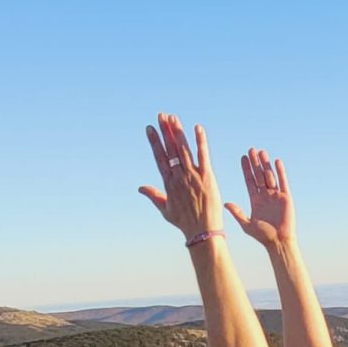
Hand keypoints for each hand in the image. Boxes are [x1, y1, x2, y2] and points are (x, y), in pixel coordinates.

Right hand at [139, 113, 223, 240]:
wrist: (202, 231)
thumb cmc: (185, 223)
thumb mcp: (165, 210)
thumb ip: (153, 196)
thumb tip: (140, 188)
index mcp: (169, 183)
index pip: (160, 157)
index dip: (155, 142)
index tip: (150, 128)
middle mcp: (179, 177)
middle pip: (170, 149)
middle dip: (165, 131)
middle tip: (160, 115)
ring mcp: (193, 176)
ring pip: (184, 149)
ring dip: (178, 132)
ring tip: (173, 118)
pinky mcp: (207, 177)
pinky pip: (203, 156)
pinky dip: (201, 141)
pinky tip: (198, 128)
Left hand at [224, 147, 295, 247]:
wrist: (278, 242)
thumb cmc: (263, 236)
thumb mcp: (246, 224)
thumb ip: (237, 212)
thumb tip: (225, 203)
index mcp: (255, 200)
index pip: (250, 181)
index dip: (246, 169)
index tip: (242, 158)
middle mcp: (265, 196)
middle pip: (259, 175)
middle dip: (255, 163)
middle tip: (251, 150)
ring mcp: (276, 196)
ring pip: (270, 176)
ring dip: (265, 164)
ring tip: (261, 152)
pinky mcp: (286, 198)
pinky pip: (283, 182)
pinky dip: (280, 172)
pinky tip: (276, 161)